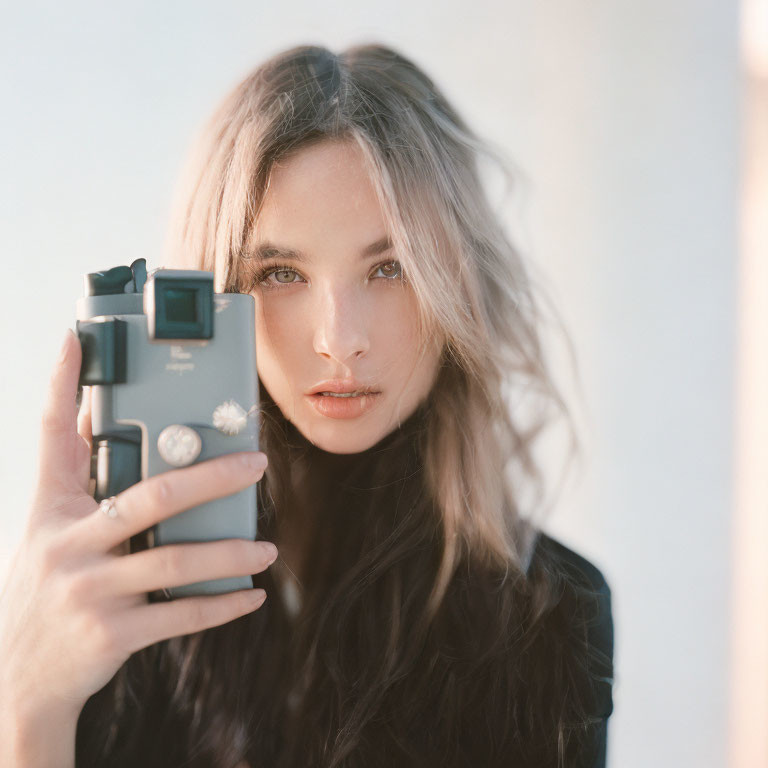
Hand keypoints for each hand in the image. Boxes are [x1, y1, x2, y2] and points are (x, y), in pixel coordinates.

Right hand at [0, 329, 275, 717]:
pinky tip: (251, 594)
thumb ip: (82, 486)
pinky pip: (178, 616)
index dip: (61, 385)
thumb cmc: (47, 587)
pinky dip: (220, 605)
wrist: (18, 677)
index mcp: (52, 510)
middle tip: (255, 464)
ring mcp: (88, 593)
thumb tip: (114, 433)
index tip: (77, 338)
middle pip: (149, 499)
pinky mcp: (111, 635)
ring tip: (266, 547)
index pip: (51, 435)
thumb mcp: (50, 532)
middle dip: (210, 478)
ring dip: (229, 553)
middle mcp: (68, 546)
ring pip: (174, 563)